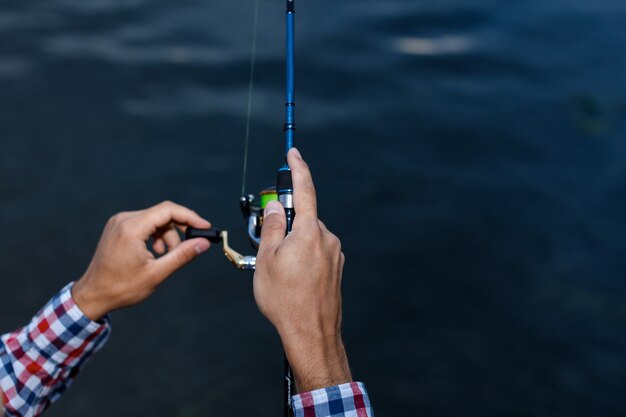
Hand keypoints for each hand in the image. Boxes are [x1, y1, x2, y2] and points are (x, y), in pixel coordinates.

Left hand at [72, 201, 211, 320]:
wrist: (93, 295)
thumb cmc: (122, 287)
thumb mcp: (157, 273)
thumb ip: (182, 255)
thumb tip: (203, 243)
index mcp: (131, 228)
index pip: (168, 210)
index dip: (190, 217)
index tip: (205, 227)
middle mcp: (124, 219)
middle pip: (162, 213)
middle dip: (179, 229)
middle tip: (191, 246)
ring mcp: (119, 222)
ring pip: (155, 219)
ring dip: (167, 235)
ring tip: (168, 256)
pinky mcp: (118, 227)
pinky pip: (144, 224)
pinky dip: (156, 235)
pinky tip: (156, 253)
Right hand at [254, 148, 351, 391]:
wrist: (311, 333)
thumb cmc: (285, 299)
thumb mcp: (267, 259)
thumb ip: (271, 227)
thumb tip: (275, 208)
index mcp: (309, 231)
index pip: (305, 190)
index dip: (298, 168)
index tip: (293, 153)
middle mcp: (327, 238)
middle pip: (303, 218)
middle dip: (285, 224)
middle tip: (268, 245)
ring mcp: (335, 254)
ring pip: (309, 237)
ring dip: (293, 245)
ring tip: (279, 272)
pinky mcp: (336, 269)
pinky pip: (316, 252)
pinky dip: (303, 257)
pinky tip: (293, 280)